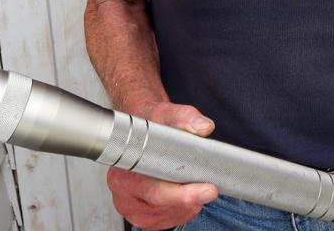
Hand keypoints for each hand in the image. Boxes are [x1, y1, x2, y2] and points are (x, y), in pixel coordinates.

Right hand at [105, 103, 218, 229]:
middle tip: (209, 188)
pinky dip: (182, 211)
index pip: (154, 191)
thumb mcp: (166, 114)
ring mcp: (132, 208)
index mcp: (124, 171)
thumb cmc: (148, 127)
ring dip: (187, 205)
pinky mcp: (143, 218)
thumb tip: (202, 127)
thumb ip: (185, 118)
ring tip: (193, 186)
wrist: (137, 135)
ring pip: (170, 216)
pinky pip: (169, 221)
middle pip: (164, 207)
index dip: (183, 193)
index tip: (206, 189)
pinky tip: (184, 196)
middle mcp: (124, 193)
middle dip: (190, 199)